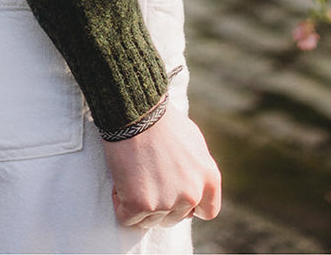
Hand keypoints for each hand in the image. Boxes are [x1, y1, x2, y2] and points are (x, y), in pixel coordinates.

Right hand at [104, 104, 221, 228]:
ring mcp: (166, 202)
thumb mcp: (194, 141)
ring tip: (134, 174)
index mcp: (209, 178)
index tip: (177, 196)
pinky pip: (127, 217)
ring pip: (150, 220)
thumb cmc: (163, 120)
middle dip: (161, 204)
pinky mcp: (140, 205)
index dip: (192, 206)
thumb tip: (194, 186)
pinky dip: (121, 203)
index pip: (208, 210)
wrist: (136, 110)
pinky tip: (121, 181)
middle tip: (147, 179)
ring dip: (140, 204)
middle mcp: (192, 194)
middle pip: (175, 218)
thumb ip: (197, 169)